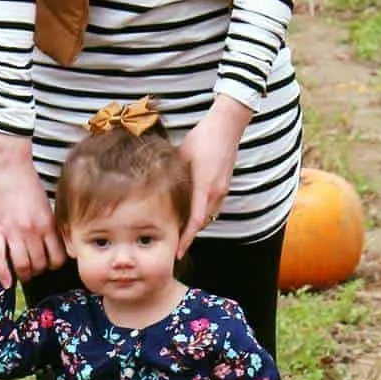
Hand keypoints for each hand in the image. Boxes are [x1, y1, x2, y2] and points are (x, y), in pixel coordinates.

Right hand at [0, 133, 65, 286]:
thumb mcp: (46, 205)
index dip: (56, 264)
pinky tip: (7, 283)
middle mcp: (32, 230)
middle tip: (37, 269)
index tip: (52, 263)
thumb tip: (57, 245)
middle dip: (39, 271)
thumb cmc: (29, 183)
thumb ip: (50, 225)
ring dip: (24, 274)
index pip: (57, 257)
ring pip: (21, 265)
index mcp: (47, 224)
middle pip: (39, 264)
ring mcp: (13, 231)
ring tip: (24, 274)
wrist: (8, 166)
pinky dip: (3, 274)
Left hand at [177, 96, 253, 253]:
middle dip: (188, 235)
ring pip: (208, 215)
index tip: (177, 252)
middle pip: (202, 223)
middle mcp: (216, 193)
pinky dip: (201, 213)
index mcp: (204, 188)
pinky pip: (213, 206)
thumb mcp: (181, 156)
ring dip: (195, 224)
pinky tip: (190, 210)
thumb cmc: (203, 138)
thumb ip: (171, 173)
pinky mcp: (224, 185)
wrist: (226, 126)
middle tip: (173, 245)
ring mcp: (222, 190)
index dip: (186, 240)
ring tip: (179, 230)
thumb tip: (154, 183)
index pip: (195, 223)